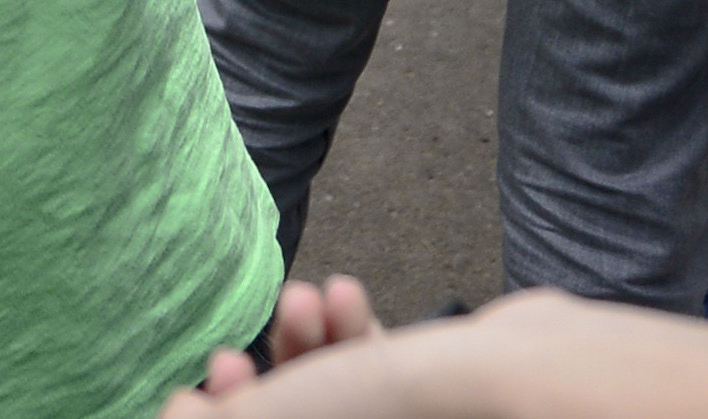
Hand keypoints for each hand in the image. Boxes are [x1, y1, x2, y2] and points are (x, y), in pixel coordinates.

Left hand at [163, 288, 605, 415]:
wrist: (532, 385)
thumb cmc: (413, 409)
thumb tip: (175, 413)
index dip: (229, 416)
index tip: (213, 378)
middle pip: (299, 415)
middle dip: (269, 379)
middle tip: (244, 350)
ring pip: (336, 394)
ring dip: (310, 346)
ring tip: (306, 303)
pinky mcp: (438, 396)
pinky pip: (379, 372)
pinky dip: (355, 337)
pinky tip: (345, 300)